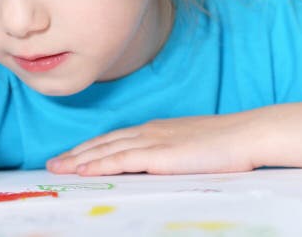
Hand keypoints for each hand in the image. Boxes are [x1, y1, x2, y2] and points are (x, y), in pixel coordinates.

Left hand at [46, 113, 260, 175]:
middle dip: (76, 154)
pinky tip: (83, 171)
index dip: (91, 147)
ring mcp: (153, 141)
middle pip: (103, 143)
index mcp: (156, 130)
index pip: (115, 139)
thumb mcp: (193, 147)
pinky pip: (121, 160)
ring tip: (58, 169)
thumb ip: (173, 154)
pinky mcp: (159, 154)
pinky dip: (99, 164)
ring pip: (105, 150)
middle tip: (53, 164)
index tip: (72, 156)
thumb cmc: (229, 143)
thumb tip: (160, 166)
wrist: (249, 134)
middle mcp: (149, 131)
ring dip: (79, 160)